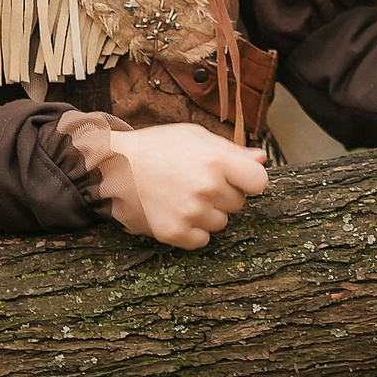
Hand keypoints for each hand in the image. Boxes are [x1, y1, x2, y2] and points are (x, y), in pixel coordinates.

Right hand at [93, 123, 267, 248]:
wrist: (114, 167)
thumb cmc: (156, 147)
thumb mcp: (194, 136)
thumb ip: (231, 149)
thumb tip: (262, 158)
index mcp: (215, 160)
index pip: (259, 181)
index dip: (248, 179)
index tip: (236, 177)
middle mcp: (206, 188)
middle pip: (238, 203)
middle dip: (223, 193)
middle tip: (195, 180)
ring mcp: (191, 213)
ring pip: (221, 222)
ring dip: (208, 212)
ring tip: (182, 194)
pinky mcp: (175, 233)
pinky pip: (202, 240)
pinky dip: (193, 230)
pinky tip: (175, 211)